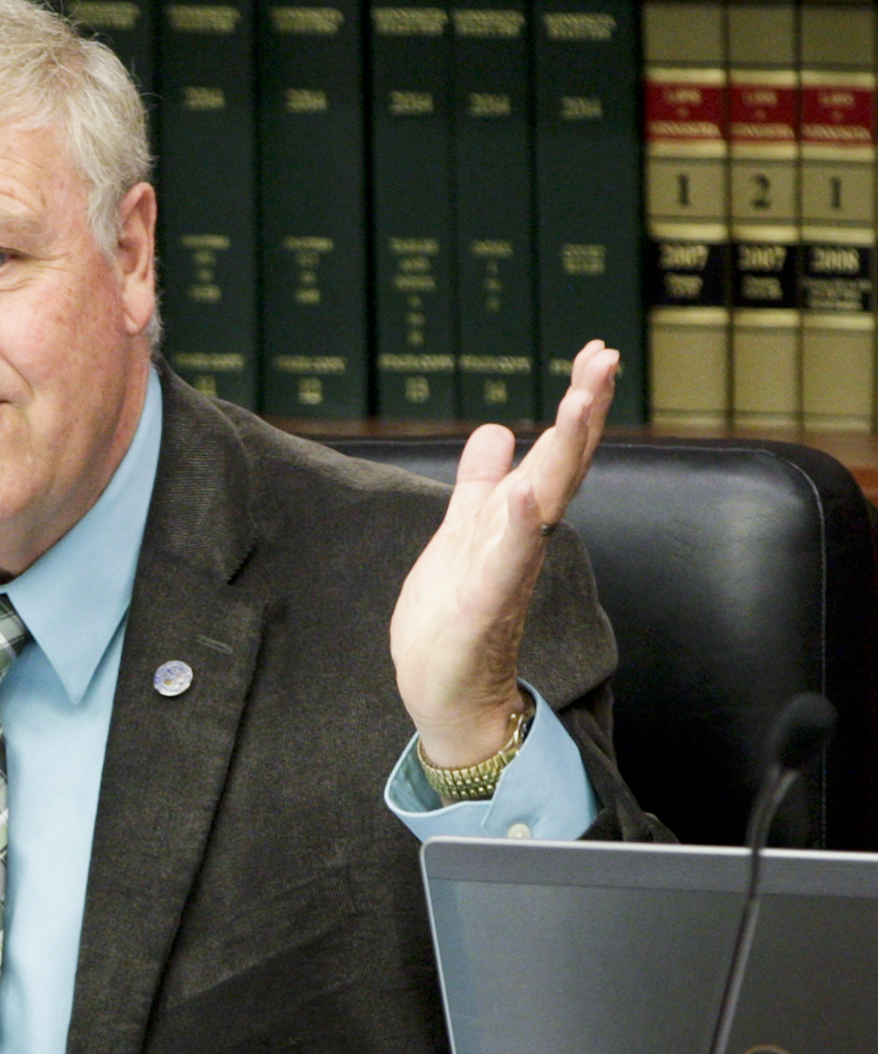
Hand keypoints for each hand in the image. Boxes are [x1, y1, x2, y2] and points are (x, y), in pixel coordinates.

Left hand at [391, 341, 618, 767]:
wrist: (448, 700)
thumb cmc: (452, 625)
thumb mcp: (458, 538)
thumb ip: (478, 488)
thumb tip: (494, 431)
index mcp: (511, 524)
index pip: (553, 455)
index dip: (575, 405)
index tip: (596, 352)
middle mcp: (518, 545)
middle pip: (560, 469)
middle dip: (582, 413)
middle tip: (605, 359)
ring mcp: (504, 576)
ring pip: (542, 507)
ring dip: (561, 455)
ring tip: (577, 403)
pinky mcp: (481, 612)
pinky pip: (504, 566)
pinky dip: (517, 530)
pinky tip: (526, 494)